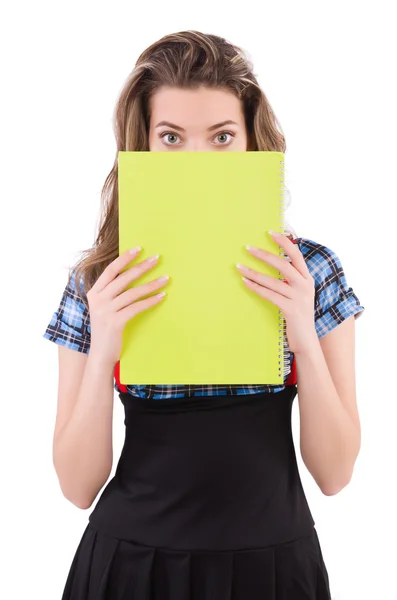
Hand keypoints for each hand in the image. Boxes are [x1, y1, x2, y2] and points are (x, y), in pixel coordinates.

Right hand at [87, 247, 168, 366]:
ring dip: (151, 284)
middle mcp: (98, 300)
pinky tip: (161, 296)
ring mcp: (105, 311)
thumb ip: (112, 293)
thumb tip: (132, 275)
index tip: (139, 249)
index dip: (125, 258)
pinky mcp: (115, 322)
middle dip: (141, 267)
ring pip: (132, 292)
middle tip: (157, 258)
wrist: (100, 354)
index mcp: (94, 293)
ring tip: (166, 278)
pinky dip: (150, 301)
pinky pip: (136, 307)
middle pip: (123, 278)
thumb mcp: (104, 307)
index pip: (110, 270)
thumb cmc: (106, 329)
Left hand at [236, 232, 317, 354]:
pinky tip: (245, 282)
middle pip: (283, 264)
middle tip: (248, 247)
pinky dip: (255, 287)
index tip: (270, 232)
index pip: (296, 255)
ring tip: (239, 266)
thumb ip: (291, 280)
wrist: (307, 340)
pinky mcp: (291, 310)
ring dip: (253, 272)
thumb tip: (274, 263)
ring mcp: (298, 298)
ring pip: (272, 281)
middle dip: (263, 254)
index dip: (284, 242)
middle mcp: (305, 286)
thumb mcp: (299, 294)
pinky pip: (269, 295)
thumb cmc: (298, 315)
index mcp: (307, 279)